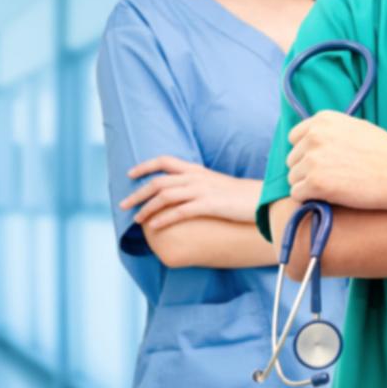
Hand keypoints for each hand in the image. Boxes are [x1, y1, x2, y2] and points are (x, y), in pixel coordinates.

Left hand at [119, 156, 261, 228]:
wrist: (263, 200)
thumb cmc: (239, 196)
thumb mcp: (214, 184)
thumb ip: (196, 185)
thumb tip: (181, 195)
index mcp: (196, 170)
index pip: (164, 161)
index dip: (145, 166)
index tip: (130, 174)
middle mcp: (195, 177)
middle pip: (158, 182)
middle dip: (138, 193)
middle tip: (123, 205)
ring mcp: (202, 190)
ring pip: (165, 196)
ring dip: (147, 208)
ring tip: (136, 220)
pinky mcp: (209, 205)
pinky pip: (180, 211)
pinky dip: (164, 218)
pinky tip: (154, 226)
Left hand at [287, 111, 386, 209]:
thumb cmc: (385, 153)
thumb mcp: (355, 127)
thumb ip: (328, 131)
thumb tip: (304, 140)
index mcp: (323, 120)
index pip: (294, 138)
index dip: (306, 152)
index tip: (323, 161)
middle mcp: (314, 136)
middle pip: (292, 160)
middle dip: (307, 170)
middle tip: (334, 176)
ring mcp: (313, 159)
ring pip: (293, 178)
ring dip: (308, 185)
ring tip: (335, 186)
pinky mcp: (315, 183)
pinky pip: (297, 194)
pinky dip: (310, 199)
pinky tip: (330, 196)